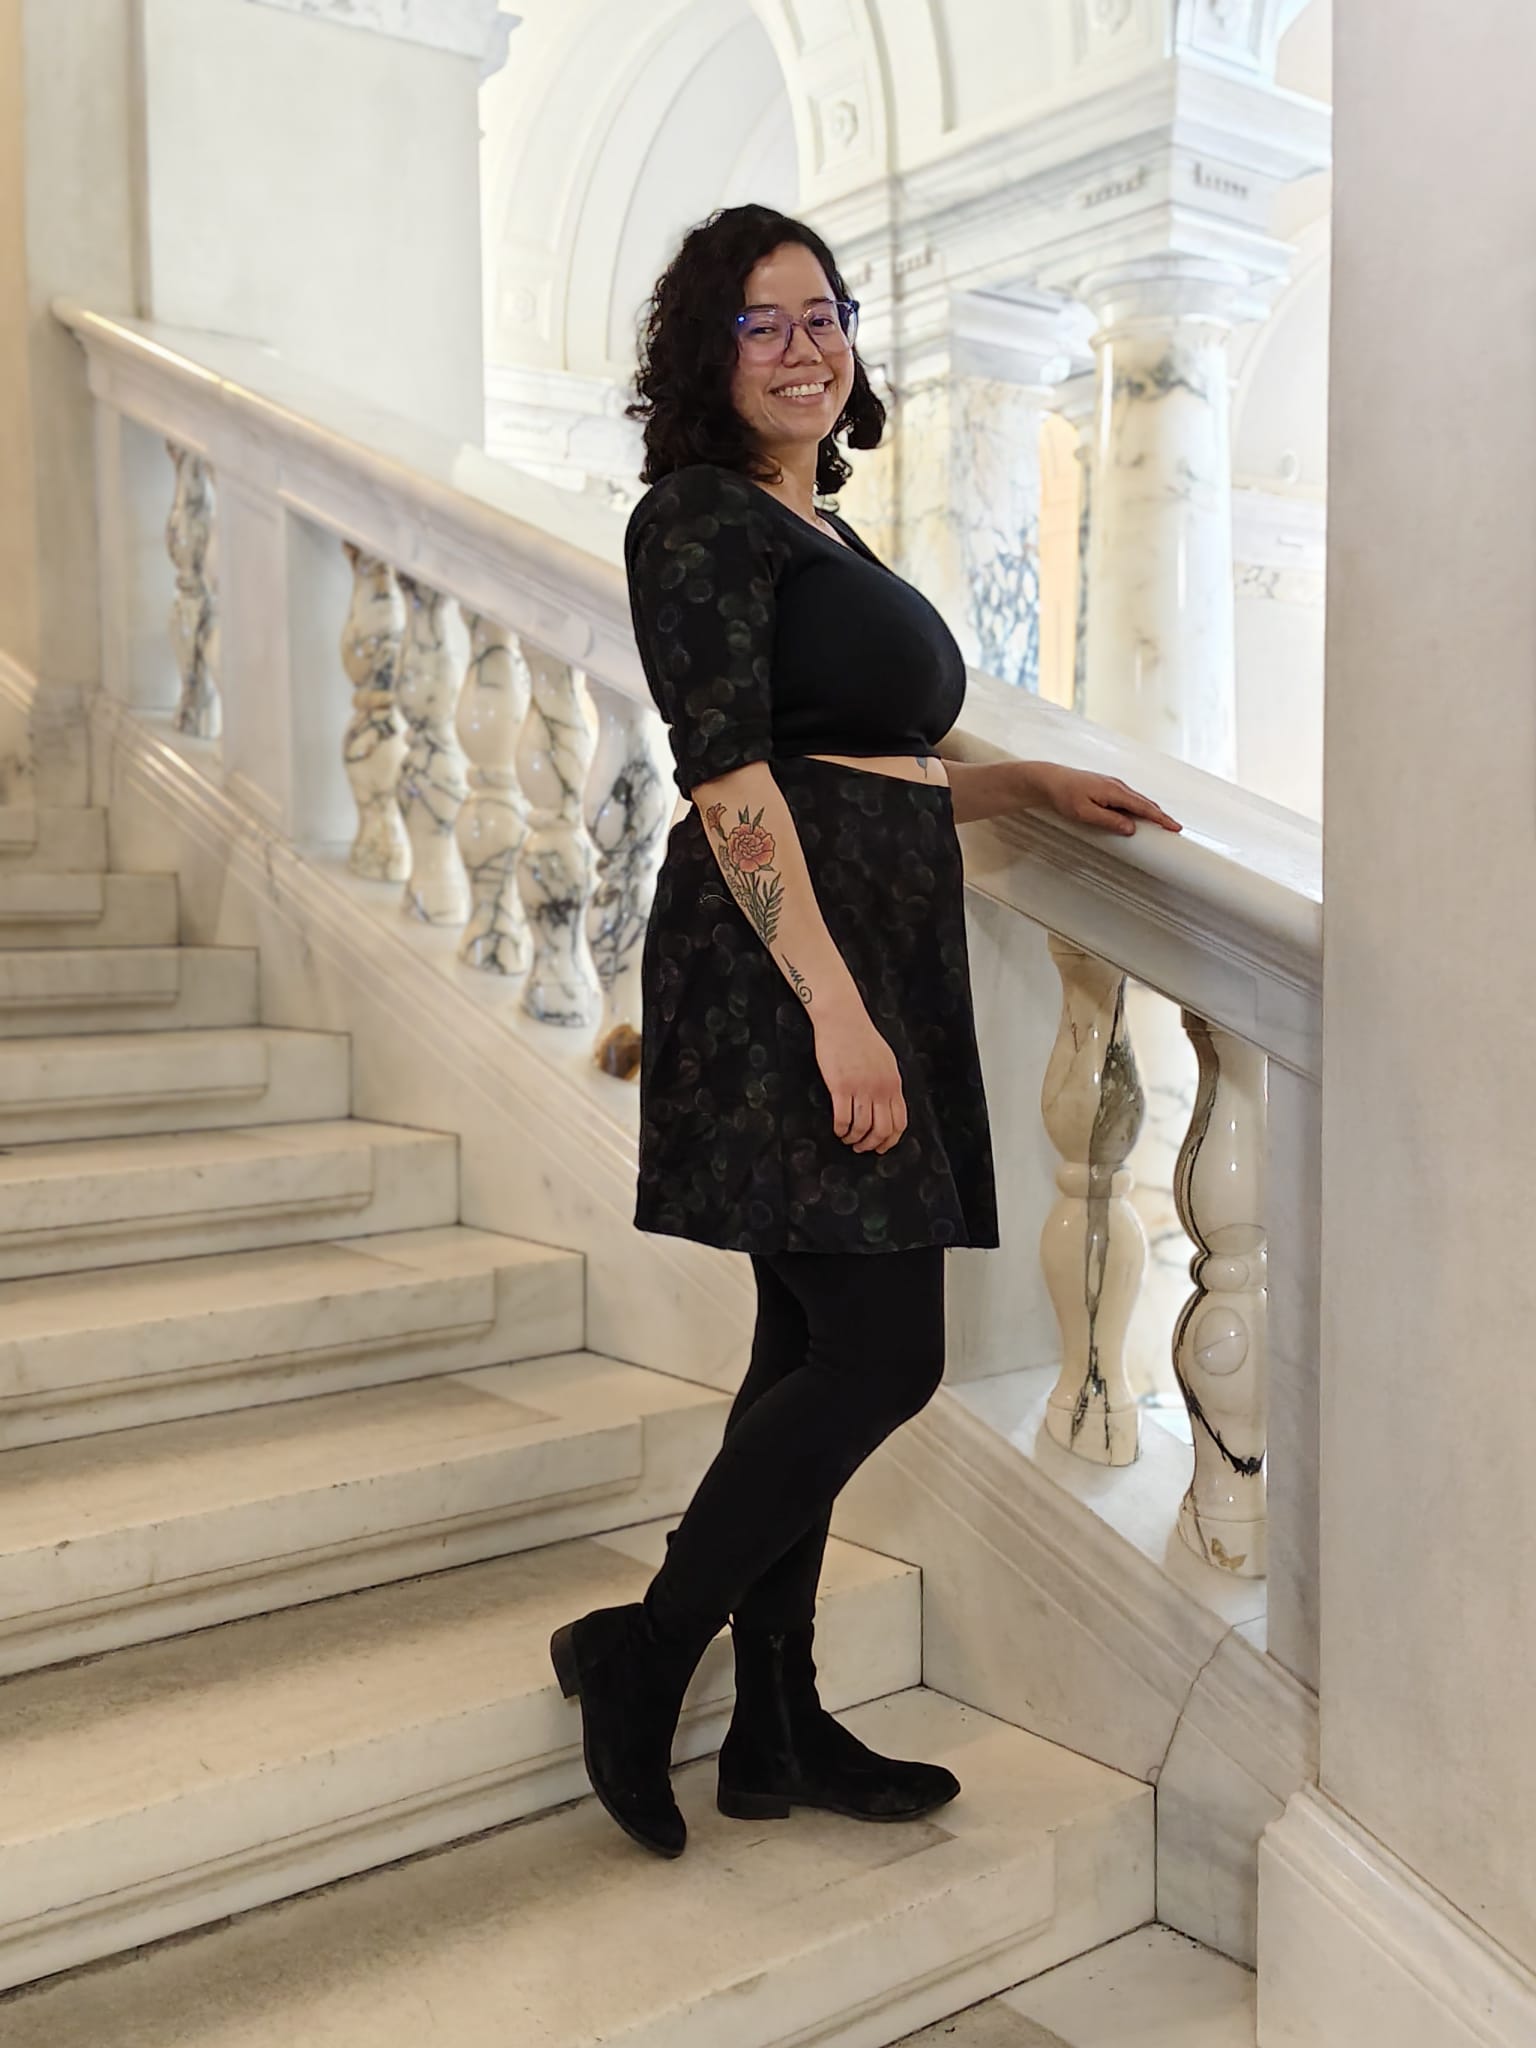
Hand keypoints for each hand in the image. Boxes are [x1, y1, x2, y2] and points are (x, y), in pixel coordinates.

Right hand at [812, 1005, 907, 1152]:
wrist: (843, 1020)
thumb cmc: (861, 1037)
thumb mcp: (886, 1061)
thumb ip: (888, 1083)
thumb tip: (887, 1103)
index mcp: (893, 1083)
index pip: (899, 1122)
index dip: (890, 1140)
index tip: (881, 1147)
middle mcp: (880, 1089)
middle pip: (882, 1130)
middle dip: (872, 1145)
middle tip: (861, 1147)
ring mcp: (861, 1088)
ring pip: (862, 1128)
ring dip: (854, 1139)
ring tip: (847, 1138)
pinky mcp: (841, 1086)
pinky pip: (843, 1118)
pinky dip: (840, 1129)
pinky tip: (837, 1129)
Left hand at [1025, 762, 1181, 837]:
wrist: (1048, 780)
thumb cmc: (1063, 795)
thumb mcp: (1085, 813)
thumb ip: (1109, 820)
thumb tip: (1131, 828)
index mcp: (1115, 791)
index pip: (1144, 807)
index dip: (1161, 818)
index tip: (1175, 827)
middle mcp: (1117, 786)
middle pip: (1145, 803)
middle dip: (1160, 816)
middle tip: (1174, 829)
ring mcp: (1112, 785)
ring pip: (1137, 801)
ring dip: (1150, 812)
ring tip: (1161, 825)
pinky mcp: (1106, 788)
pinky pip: (1128, 799)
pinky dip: (1138, 808)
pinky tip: (1138, 816)